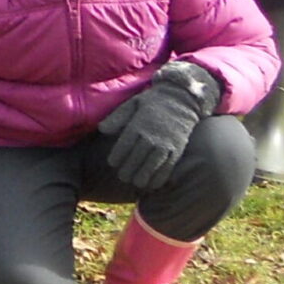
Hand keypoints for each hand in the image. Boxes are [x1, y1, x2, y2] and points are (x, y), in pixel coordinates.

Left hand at [97, 60, 219, 185]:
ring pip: (152, 164)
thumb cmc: (153, 101)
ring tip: (136, 183)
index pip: (124, 145)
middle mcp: (152, 136)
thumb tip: (101, 130)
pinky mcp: (177, 149)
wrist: (182, 99)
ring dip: (143, 176)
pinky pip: (168, 166)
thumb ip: (117, 118)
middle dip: (128, 169)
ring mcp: (166, 143)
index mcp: (138, 125)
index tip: (112, 163)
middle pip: (137, 157)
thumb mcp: (132, 104)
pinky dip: (161, 177)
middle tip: (122, 177)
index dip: (117, 157)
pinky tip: (153, 184)